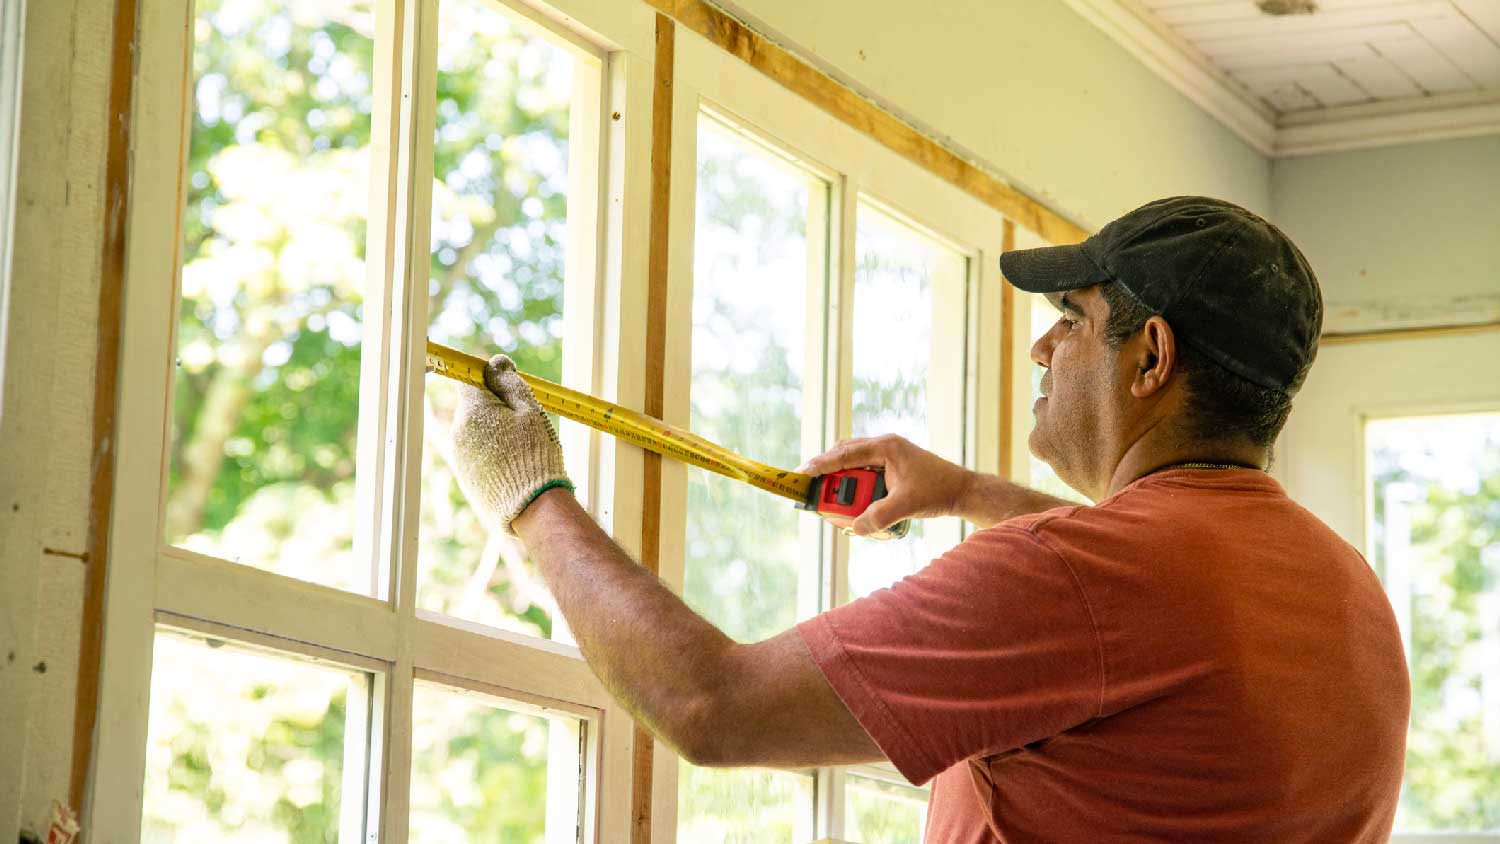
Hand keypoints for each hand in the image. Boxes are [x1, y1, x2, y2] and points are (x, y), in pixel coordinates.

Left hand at [451, 354, 572, 533]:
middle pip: (473, 408)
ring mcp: (459, 458)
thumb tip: (496, 363)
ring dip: (495, 432)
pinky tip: (514, 466)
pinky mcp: (465, 477)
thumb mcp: (530, 411)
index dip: (488, 378)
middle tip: (524, 423)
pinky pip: (476, 454)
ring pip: (476, 432)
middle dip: (495, 409)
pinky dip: (492, 454)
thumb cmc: (535, 456)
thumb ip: (510, 383)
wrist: (532, 508)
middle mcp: (458, 433)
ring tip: (522, 449)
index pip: (469, 380)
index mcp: (472, 413)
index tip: (506, 384)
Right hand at [797, 435, 974, 535]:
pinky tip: (853, 500)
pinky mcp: (891, 466)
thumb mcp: (907, 505)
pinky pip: (864, 471)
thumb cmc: (939, 491)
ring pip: (853, 462)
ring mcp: (888, 455)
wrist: (963, 491)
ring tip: (830, 498)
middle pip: (845, 453)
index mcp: (886, 447)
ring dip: (842, 479)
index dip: (821, 463)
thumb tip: (855, 528)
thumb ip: (879, 516)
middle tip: (810, 486)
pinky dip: (855, 483)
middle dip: (827, 471)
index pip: (845, 453)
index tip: (802, 473)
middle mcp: (884, 446)